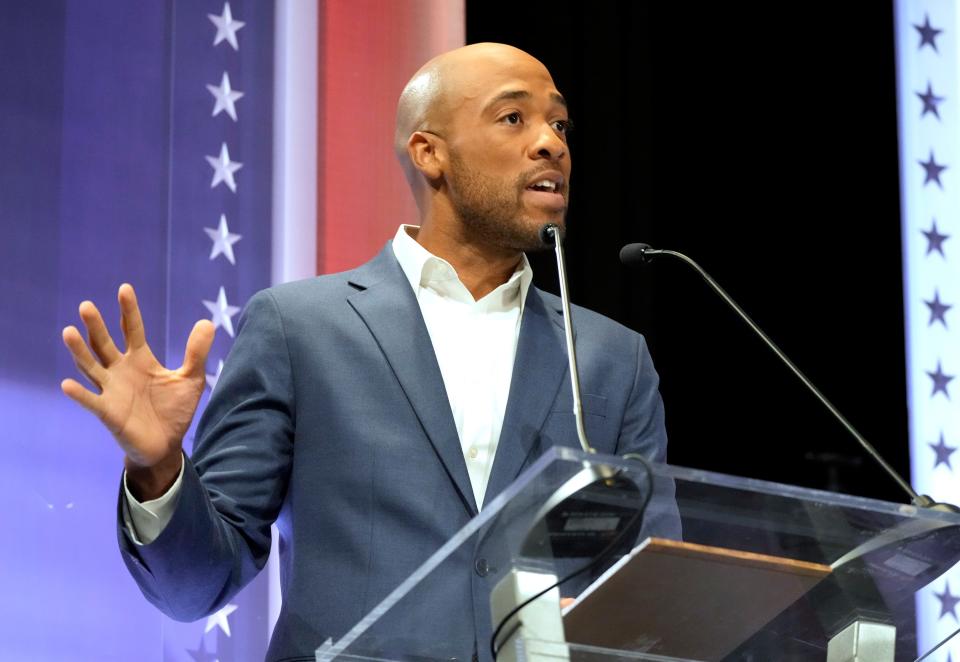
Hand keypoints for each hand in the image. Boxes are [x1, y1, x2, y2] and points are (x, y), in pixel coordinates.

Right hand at [61, 284, 214, 498]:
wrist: (167, 444)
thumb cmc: (174, 410)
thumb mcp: (191, 379)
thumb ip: (196, 352)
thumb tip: (207, 322)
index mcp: (141, 359)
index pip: (132, 329)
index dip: (128, 310)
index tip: (125, 288)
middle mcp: (121, 371)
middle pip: (105, 343)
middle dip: (96, 326)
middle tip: (87, 305)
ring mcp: (111, 390)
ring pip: (91, 367)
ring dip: (80, 351)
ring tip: (69, 332)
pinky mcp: (108, 412)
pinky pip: (91, 401)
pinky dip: (79, 394)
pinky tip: (67, 384)